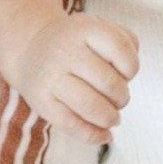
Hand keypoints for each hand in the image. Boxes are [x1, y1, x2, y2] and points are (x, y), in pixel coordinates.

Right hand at [8, 12, 139, 145]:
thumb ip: (125, 42)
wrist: (30, 48)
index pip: (121, 48)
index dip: (132, 66)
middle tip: (119, 100)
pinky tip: (105, 135)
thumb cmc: (76, 42)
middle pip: (109, 82)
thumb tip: (129, 73)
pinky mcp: (41, 102)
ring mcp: (51, 77)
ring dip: (110, 117)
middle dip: (122, 97)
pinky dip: (94, 135)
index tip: (127, 73)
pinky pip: (72, 125)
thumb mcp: (99, 28)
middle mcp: (65, 51)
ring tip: (113, 117)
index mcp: (84, 29)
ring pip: (91, 106)